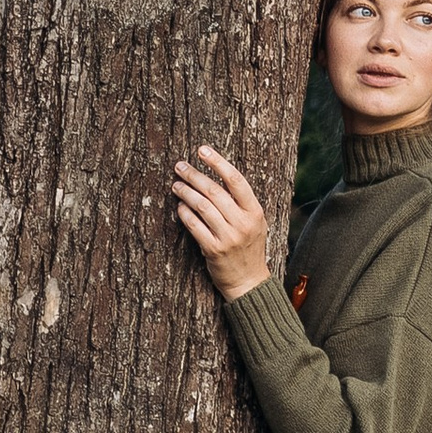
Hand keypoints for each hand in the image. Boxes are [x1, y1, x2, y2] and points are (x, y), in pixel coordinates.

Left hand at [171, 145, 273, 300]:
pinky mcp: (213, 250)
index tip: (202, 150)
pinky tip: (179, 207)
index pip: (235, 180)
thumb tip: (214, 177)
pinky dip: (185, 214)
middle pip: (214, 191)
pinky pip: (195, 226)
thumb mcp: (254, 223)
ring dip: (186, 192)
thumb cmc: (248, 248)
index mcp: (255, 212)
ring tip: (176, 184)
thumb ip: (239, 203)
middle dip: (194, 175)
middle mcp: (243, 222)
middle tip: (179, 166)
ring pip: (202, 206)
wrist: (249, 282)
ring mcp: (228, 237)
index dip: (217, 162)